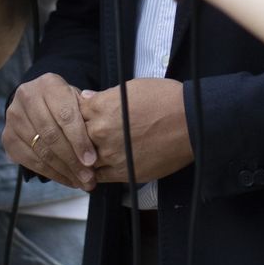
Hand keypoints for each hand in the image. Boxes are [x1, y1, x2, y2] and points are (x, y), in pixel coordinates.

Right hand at [4, 73, 98, 190]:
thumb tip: (100, 125)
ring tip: (81, 182)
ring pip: (41, 150)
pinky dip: (50, 173)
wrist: (39, 102)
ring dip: (63, 170)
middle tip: (89, 178)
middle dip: (72, 160)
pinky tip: (67, 179)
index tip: (92, 160)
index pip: (65, 115)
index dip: (79, 140)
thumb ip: (88, 112)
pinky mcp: (8, 137)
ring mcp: (13, 117)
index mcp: (48, 84)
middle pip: (51, 135)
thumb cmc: (65, 103)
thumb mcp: (78, 100)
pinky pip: (30, 161)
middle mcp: (26, 97)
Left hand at [78, 79, 192, 182]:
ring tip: (86, 155)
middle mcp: (101, 131)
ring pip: (83, 159)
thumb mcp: (131, 88)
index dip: (74, 116)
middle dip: (76, 137)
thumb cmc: (164, 99)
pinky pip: (99, 176)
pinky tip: (95, 170)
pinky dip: (94, 173)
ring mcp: (111, 153)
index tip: (78, 118)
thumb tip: (87, 98)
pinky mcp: (123, 171)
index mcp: (100, 107)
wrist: (190, 122)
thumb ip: (105, 96)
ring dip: (83, 157)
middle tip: (80, 137)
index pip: (72, 113)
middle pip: (74, 138)